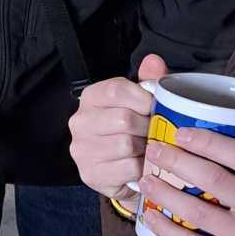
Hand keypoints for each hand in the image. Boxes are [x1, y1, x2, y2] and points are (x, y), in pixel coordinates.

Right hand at [69, 51, 166, 199]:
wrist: (121, 172)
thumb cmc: (132, 131)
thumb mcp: (141, 102)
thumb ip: (149, 82)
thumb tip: (153, 62)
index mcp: (91, 97)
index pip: (116, 90)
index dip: (143, 99)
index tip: (154, 108)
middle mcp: (80, 121)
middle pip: (124, 118)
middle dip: (147, 127)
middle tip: (154, 132)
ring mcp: (82, 149)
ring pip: (126, 144)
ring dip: (145, 148)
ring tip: (146, 148)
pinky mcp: (91, 173)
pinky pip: (127, 168)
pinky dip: (141, 168)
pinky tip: (140, 165)